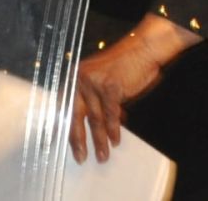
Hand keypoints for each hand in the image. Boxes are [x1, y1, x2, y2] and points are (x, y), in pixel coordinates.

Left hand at [70, 14, 199, 163]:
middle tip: (80, 157)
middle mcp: (79, 79)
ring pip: (94, 118)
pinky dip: (113, 129)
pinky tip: (115, 140)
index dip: (65, 126)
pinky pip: (110, 114)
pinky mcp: (110, 87)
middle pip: (74, 114)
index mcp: (75, 77)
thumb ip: (98, 102)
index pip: (65, 106)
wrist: (142, 49)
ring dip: (99, 140)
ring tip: (102, 155)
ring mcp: (94, 82)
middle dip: (78, 139)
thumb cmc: (125, 66)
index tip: (65, 144)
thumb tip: (100, 127)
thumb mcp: (105, 83)